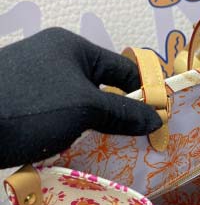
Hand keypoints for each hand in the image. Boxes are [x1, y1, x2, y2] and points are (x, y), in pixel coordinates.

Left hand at [0, 28, 161, 168]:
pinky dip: (84, 135)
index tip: (162, 119)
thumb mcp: (85, 108)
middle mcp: (59, 63)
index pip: (123, 70)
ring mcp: (44, 86)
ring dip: (106, 129)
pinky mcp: (33, 108)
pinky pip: (69, 119)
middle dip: (127, 115)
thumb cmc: (32, 107)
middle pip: (106, 89)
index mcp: (74, 50)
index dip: (146, 93)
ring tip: (127, 152)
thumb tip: (157, 119)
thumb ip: (124, 113)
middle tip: (147, 140)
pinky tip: (96, 154)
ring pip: (88, 108)